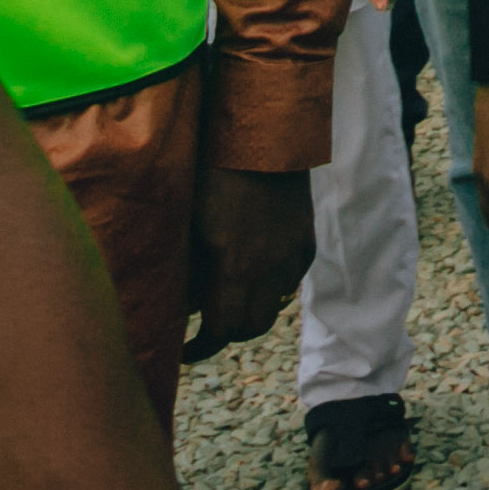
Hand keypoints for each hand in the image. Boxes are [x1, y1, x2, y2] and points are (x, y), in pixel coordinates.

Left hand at [183, 167, 314, 362]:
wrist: (264, 138)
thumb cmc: (214, 176)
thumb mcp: (191, 225)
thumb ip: (191, 269)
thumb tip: (182, 303)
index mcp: (235, 266)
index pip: (221, 330)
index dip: (200, 348)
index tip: (182, 351)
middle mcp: (270, 267)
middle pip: (252, 327)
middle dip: (227, 334)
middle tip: (205, 330)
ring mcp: (293, 254)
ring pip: (275, 305)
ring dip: (252, 311)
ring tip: (231, 300)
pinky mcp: (306, 240)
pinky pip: (291, 279)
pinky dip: (273, 286)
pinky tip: (256, 272)